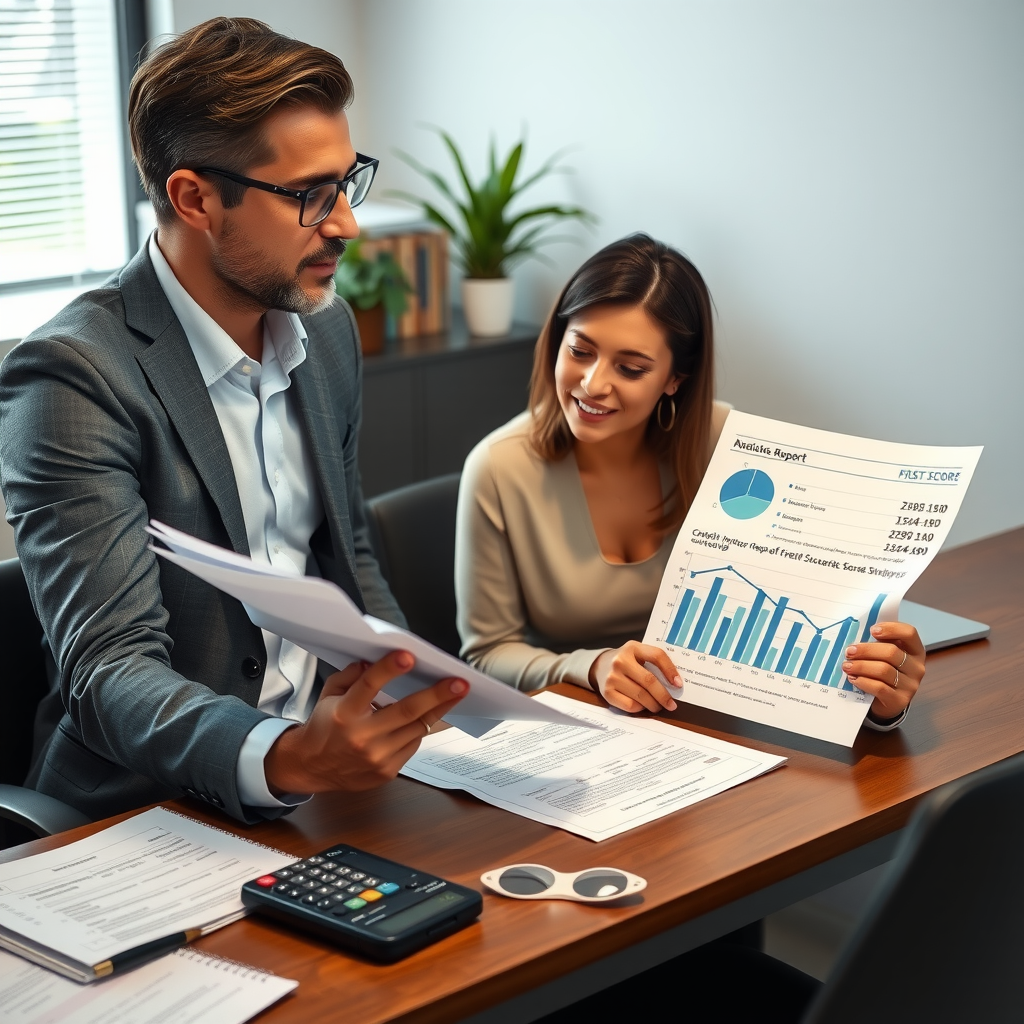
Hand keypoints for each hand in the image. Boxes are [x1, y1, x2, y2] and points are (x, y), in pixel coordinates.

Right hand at [264, 650, 467, 794]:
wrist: (313, 767)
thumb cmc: (324, 725)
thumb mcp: (329, 693)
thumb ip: (350, 675)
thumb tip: (374, 661)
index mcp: (344, 713)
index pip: (368, 686)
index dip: (388, 670)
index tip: (408, 656)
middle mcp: (361, 736)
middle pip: (406, 711)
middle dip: (437, 695)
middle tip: (460, 683)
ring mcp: (376, 757)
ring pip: (417, 728)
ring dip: (439, 710)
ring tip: (456, 694)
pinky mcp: (387, 771)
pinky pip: (413, 744)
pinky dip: (421, 728)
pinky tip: (429, 715)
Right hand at [589, 641, 681, 713]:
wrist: (599, 666)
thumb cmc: (626, 662)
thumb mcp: (637, 654)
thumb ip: (654, 663)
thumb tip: (675, 683)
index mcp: (632, 647)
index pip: (656, 655)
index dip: (670, 670)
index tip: (679, 684)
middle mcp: (620, 661)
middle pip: (649, 681)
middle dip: (664, 696)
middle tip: (671, 704)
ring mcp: (612, 677)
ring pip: (641, 696)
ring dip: (654, 705)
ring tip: (658, 706)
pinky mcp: (607, 692)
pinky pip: (630, 705)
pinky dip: (640, 708)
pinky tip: (642, 706)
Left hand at [842, 621, 924, 720]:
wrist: (885, 701)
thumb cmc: (882, 671)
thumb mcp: (883, 655)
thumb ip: (877, 644)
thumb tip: (855, 635)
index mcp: (915, 650)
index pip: (909, 633)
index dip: (891, 629)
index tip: (872, 630)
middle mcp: (916, 667)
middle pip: (892, 652)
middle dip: (866, 650)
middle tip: (849, 651)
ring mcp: (910, 685)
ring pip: (884, 670)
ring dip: (861, 666)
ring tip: (847, 666)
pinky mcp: (900, 700)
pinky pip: (879, 688)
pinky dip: (863, 681)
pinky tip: (853, 678)